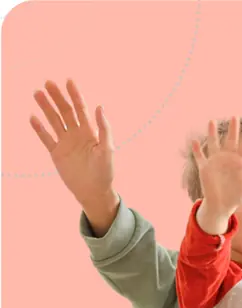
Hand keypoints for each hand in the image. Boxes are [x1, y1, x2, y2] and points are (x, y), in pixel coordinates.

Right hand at [30, 79, 118, 233]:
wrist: (94, 191)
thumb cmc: (105, 172)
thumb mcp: (108, 149)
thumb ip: (103, 128)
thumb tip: (99, 106)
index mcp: (90, 132)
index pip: (81, 109)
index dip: (75, 95)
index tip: (69, 81)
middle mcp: (77, 134)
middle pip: (65, 112)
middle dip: (57, 97)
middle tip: (48, 83)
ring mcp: (65, 143)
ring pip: (54, 121)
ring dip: (46, 108)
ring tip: (37, 93)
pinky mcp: (56, 154)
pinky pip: (46, 138)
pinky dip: (39, 128)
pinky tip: (33, 117)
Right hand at [191, 117, 241, 230]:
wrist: (222, 206)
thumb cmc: (238, 196)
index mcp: (240, 162)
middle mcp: (228, 158)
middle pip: (231, 140)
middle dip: (233, 129)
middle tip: (234, 117)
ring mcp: (216, 162)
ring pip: (214, 143)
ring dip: (212, 133)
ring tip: (212, 121)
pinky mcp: (205, 168)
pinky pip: (199, 156)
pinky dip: (197, 150)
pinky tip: (195, 141)